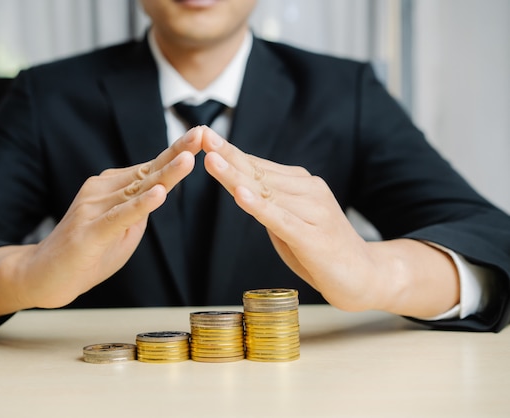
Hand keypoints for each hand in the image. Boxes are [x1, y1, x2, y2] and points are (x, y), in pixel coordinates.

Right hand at [0, 127, 206, 317]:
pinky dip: (140, 206)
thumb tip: (159, 192)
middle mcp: (102, 191)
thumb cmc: (86, 255)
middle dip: (177, 153)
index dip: (175, 152)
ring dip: (165, 175)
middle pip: (147, 172)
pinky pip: (119, 216)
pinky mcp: (89, 232)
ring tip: (189, 159)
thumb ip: (139, 211)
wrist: (42, 276)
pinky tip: (159, 195)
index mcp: (112, 189)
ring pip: (137, 190)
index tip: (200, 135)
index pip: (150, 169)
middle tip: (201, 134)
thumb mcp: (121, 231)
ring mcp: (94, 208)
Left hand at [201, 127, 458, 315]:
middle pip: (257, 173)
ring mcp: (312, 212)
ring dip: (235, 176)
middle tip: (201, 136)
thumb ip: (268, 203)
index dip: (230, 151)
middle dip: (227, 155)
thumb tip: (240, 185)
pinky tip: (241, 195)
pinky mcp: (313, 237)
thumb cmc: (322, 248)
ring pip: (265, 192)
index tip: (204, 134)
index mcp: (301, 184)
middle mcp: (308, 191)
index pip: (257, 166)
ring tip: (211, 160)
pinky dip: (259, 207)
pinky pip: (280, 219)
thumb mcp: (290, 221)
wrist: (367, 275)